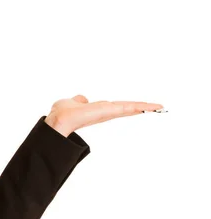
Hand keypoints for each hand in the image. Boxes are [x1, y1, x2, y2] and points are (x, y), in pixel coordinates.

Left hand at [44, 95, 163, 136]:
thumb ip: (78, 100)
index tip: (142, 106)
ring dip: (144, 107)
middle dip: (142, 107)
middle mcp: (106, 112)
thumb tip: (81, 99)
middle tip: (159, 107)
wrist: (60, 120)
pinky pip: (126, 107)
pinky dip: (139, 106)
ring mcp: (108, 113)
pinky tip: (150, 107)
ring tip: (159, 107)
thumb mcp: (72, 103)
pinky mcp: (109, 112)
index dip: (130, 106)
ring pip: (129, 108)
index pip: (118, 107)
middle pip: (127, 108)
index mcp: (99, 110)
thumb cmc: (63, 113)